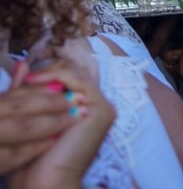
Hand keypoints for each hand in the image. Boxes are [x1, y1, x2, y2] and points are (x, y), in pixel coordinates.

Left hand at [8, 58, 114, 188]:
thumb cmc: (34, 158)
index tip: (25, 77)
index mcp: (86, 107)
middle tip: (26, 76)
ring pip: (76, 73)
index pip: (71, 76)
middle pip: (75, 71)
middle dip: (49, 71)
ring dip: (49, 73)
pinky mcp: (101, 110)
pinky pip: (77, 81)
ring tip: (27, 80)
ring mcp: (102, 107)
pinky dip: (55, 77)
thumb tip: (22, 62)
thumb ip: (28, 90)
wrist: (43, 183)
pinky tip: (34, 82)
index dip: (49, 72)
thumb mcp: (30, 116)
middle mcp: (97, 105)